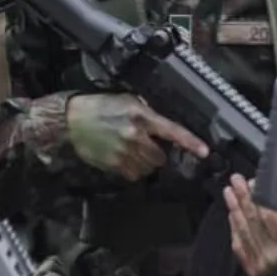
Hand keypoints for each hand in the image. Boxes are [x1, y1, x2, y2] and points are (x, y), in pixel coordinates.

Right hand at [63, 92, 207, 179]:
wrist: (71, 120)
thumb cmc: (100, 107)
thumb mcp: (127, 100)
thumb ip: (147, 112)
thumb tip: (163, 125)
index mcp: (141, 116)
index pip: (172, 131)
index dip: (190, 143)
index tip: (204, 152)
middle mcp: (135, 135)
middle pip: (161, 156)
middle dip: (157, 153)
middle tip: (146, 144)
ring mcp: (124, 152)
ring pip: (148, 168)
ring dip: (145, 162)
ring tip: (132, 150)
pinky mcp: (113, 165)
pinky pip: (134, 175)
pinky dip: (133, 170)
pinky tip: (123, 157)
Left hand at [224, 174, 276, 275]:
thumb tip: (273, 188)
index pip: (271, 218)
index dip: (260, 198)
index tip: (252, 182)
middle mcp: (276, 257)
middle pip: (255, 221)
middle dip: (244, 198)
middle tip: (236, 180)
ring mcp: (263, 264)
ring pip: (244, 231)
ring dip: (235, 208)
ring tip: (229, 192)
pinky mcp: (254, 269)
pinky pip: (239, 244)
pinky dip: (234, 227)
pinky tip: (232, 213)